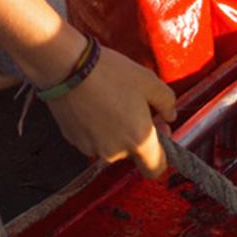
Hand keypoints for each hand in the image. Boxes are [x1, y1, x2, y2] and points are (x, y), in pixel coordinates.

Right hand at [44, 42, 177, 178]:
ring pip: (110, 145)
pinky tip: (92, 103)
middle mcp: (115, 152)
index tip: (157, 129)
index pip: (155, 169)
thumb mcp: (149, 81)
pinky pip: (91, 138)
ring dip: (113, 129)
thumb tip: (169, 116)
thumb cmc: (110, 73)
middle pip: (131, 152)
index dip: (161, 153)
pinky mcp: (73, 140)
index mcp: (139, 140)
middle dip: (134, 132)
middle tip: (131, 104)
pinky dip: (94, 126)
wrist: (68, 67)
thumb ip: (168, 102)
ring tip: (108, 100)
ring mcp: (91, 148)